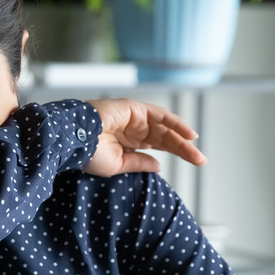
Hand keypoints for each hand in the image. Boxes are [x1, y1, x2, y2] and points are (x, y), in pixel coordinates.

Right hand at [83, 98, 206, 176]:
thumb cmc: (88, 154)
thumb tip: (158, 166)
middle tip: (200, 160)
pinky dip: (175, 123)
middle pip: (164, 137)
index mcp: (128, 142)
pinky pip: (159, 115)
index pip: (157, 146)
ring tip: (196, 151)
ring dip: (182, 138)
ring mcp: (134, 117)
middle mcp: (133, 128)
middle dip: (183, 148)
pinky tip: (188, 134)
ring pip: (164, 127)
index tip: (194, 162)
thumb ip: (139, 163)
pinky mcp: (133, 108)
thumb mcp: (118, 164)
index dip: (176, 153)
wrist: (74, 139)